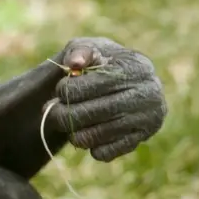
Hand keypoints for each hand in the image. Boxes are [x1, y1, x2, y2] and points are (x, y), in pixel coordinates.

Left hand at [44, 37, 167, 161]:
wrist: (131, 79)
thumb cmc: (104, 60)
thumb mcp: (91, 47)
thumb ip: (80, 51)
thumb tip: (73, 63)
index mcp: (134, 67)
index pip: (86, 87)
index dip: (66, 90)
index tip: (60, 89)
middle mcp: (146, 94)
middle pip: (90, 113)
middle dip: (63, 114)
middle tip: (51, 111)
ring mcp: (147, 119)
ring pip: (96, 135)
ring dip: (73, 132)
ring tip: (66, 122)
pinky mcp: (142, 138)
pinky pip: (107, 152)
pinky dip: (91, 146)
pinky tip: (86, 133)